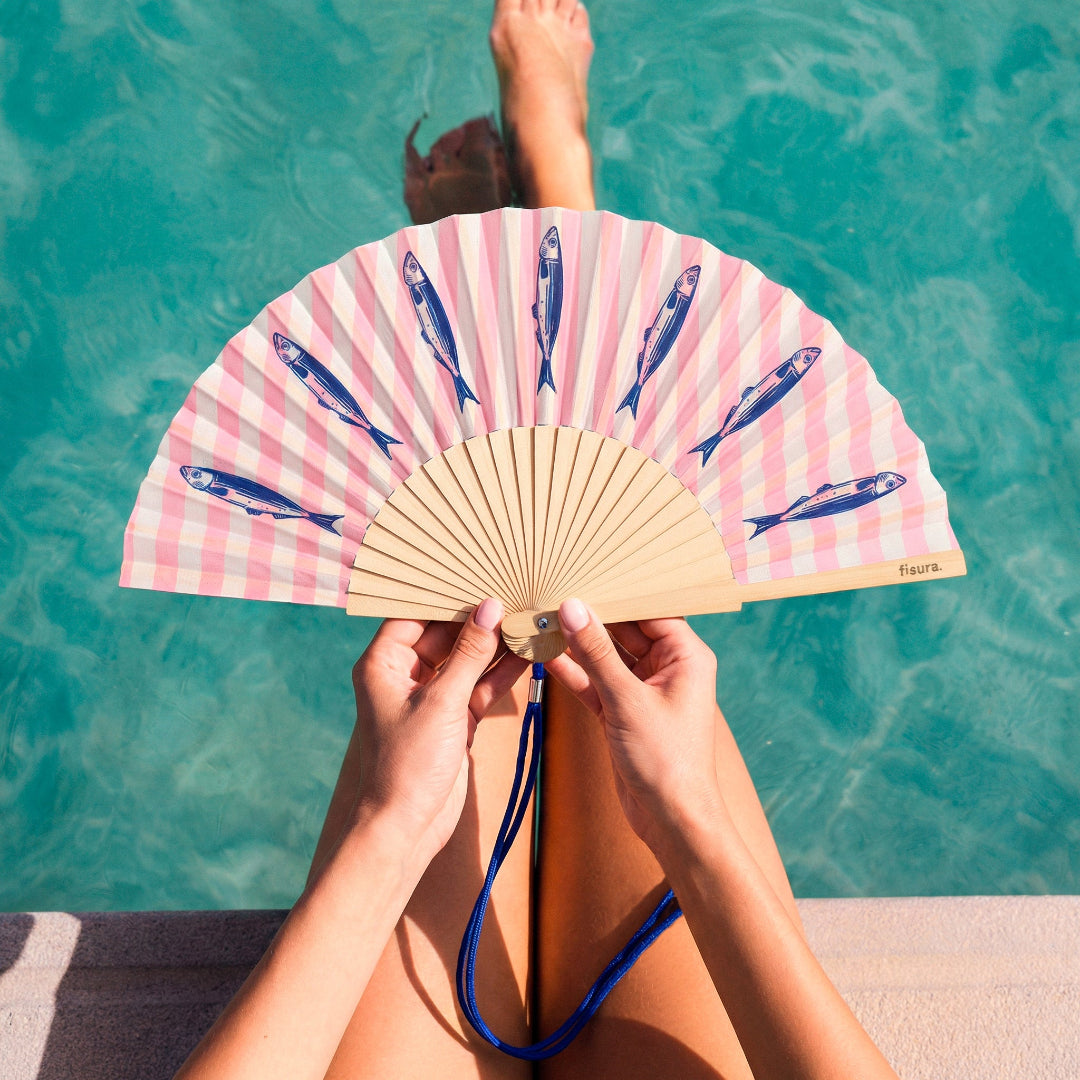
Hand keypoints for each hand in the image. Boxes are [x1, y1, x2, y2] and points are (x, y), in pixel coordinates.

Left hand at [350, 600, 527, 874]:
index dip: (445, 598)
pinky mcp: (453, 720)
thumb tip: (490, 609)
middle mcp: (404, 676)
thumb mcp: (442, 702)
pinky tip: (528, 654)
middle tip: (513, 595)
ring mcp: (431, 699)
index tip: (479, 579)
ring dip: (495, 646)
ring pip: (466, 661)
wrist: (406, 828)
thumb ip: (469, 654)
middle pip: (444, 635)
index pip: (413, 616)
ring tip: (529, 620)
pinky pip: (478, 687)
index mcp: (383, 665)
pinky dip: (500, 674)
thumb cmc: (407, 764)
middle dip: (478, 620)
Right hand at [545, 599, 727, 853]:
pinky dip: (574, 671)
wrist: (671, 820)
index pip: (651, 610)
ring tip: (542, 619)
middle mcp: (668, 668)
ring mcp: (643, 690)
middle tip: (554, 594)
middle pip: (625, 630)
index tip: (585, 575)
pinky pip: (596, 682)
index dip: (619, 594)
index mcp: (686, 656)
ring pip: (606, 656)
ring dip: (577, 644)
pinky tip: (545, 654)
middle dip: (591, 616)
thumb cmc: (666, 759)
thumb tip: (571, 608)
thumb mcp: (626, 699)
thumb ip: (596, 652)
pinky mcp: (623, 712)